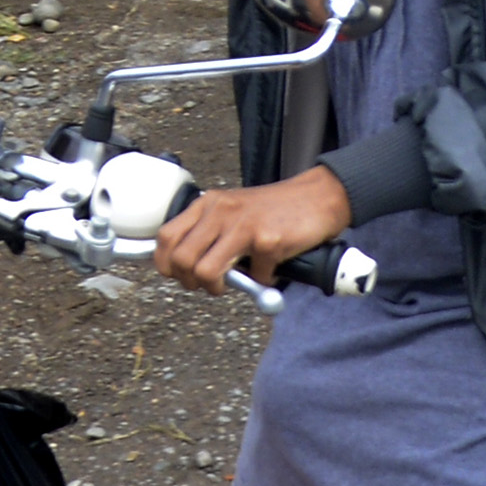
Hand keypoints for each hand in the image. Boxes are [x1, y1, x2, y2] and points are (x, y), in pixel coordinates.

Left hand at [152, 167, 352, 292]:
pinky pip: (255, 277)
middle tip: (205, 285)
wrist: (319, 197)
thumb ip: (210, 233)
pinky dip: (263, 281)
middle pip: (181, 259)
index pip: (166, 237)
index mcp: (208, 204)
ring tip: (229, 285)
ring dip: (215, 288)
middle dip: (189, 282)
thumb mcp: (234, 211)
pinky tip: (271, 269)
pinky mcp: (268, 240)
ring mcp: (244, 226)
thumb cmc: (276, 210)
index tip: (179, 276)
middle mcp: (221, 212)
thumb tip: (190, 271)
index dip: (166, 264)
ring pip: (205, 272)